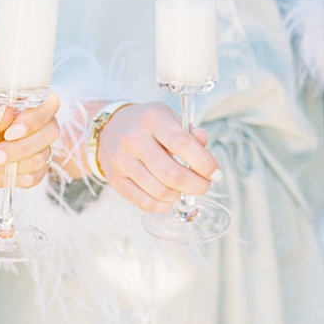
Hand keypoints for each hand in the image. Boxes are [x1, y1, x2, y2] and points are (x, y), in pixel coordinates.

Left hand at [0, 92, 60, 201]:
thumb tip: (5, 112)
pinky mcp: (33, 167)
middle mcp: (35, 121)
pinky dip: (15, 177)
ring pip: (43, 156)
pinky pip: (37, 176)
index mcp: (22, 101)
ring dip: (12, 163)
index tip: (10, 132)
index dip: (35, 119)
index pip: (49, 103)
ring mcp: (36, 145)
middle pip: (51, 132)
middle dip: (20, 148)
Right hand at [96, 101, 221, 212]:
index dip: (204, 163)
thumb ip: (189, 133)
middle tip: (204, 186)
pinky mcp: (114, 178)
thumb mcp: (168, 118)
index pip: (182, 143)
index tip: (215, 173)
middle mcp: (134, 139)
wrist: (108, 127)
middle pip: (172, 173)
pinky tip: (168, 199)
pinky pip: (143, 202)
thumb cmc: (146, 124)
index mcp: (153, 119)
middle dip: (196, 185)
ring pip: (159, 191)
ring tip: (182, 189)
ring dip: (178, 195)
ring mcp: (122, 160)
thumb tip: (204, 143)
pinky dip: (161, 206)